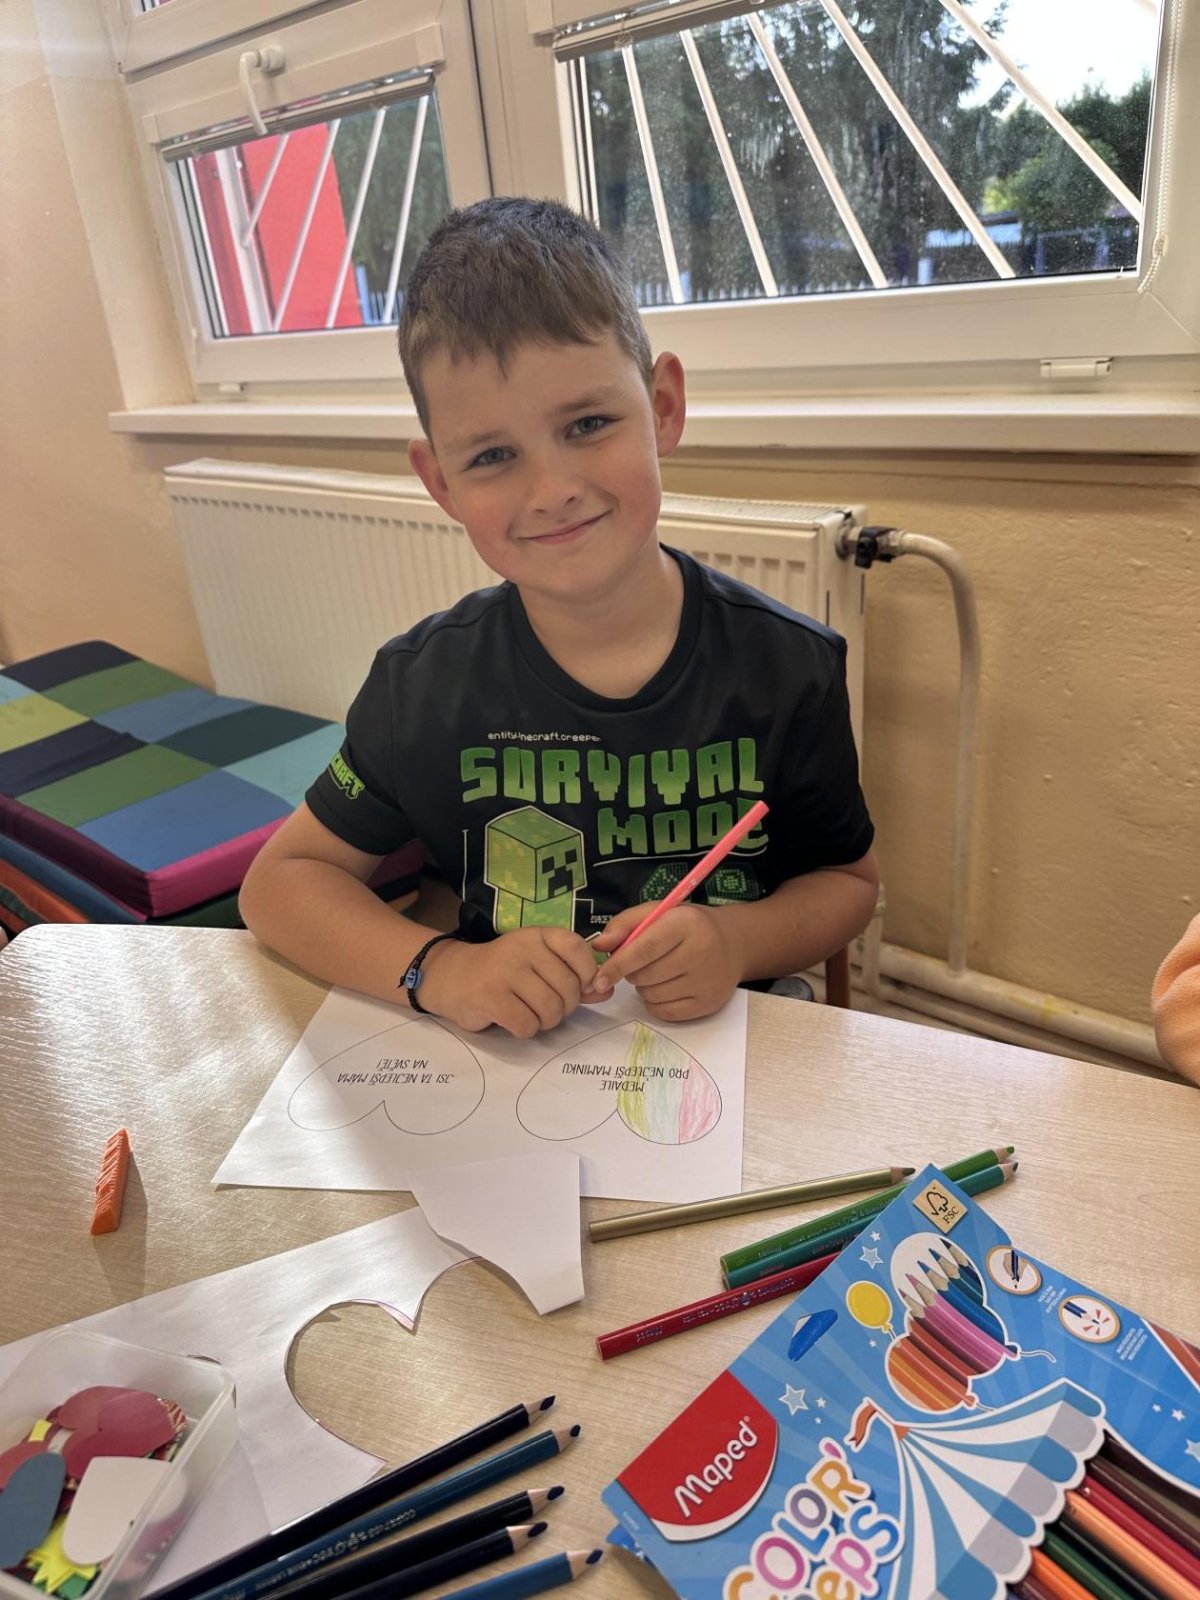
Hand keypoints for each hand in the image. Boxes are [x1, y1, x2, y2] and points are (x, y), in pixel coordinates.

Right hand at [417, 927, 605, 1036]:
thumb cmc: (503, 972)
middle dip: (565, 1007)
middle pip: (568, 988)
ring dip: (547, 1022)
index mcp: (537, 935)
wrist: (452, 976)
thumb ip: (574, 977)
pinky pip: (528, 1025)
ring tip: (531, 1014)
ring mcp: (505, 972)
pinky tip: (514, 1020)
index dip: (587, 974)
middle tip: (547, 1006)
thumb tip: (607, 989)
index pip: (578, 949)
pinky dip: (526, 1030)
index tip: (579, 987)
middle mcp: (522, 948)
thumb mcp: (538, 965)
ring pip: (551, 1010)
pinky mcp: (491, 997)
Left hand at [583, 904, 742, 1021]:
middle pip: (644, 976)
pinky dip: (655, 1003)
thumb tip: (598, 946)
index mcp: (685, 924)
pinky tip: (666, 986)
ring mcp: (706, 981)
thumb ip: (625, 924)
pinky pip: (664, 1012)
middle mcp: (700, 952)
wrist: (733, 942)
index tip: (598, 979)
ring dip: (644, 987)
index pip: (644, 949)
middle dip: (633, 972)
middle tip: (644, 961)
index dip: (617, 965)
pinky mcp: (708, 1003)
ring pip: (651, 995)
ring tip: (660, 971)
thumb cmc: (688, 926)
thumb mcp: (659, 912)